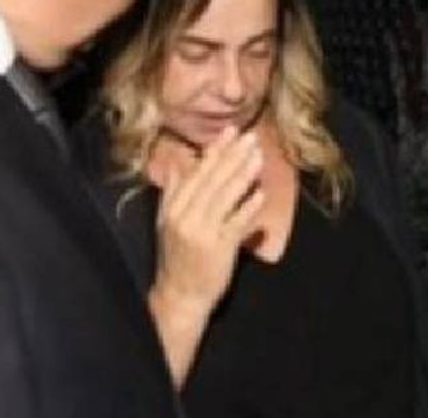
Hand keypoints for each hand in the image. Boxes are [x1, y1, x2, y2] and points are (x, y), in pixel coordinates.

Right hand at [151, 126, 264, 321]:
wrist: (179, 296)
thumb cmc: (177, 258)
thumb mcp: (167, 222)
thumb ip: (173, 192)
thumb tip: (178, 163)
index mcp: (173, 207)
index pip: (196, 173)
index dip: (215, 151)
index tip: (230, 132)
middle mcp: (185, 216)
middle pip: (212, 180)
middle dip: (233, 156)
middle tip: (250, 137)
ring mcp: (202, 232)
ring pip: (225, 196)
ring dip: (243, 174)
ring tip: (258, 156)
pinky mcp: (219, 248)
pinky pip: (236, 222)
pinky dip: (248, 207)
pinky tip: (261, 193)